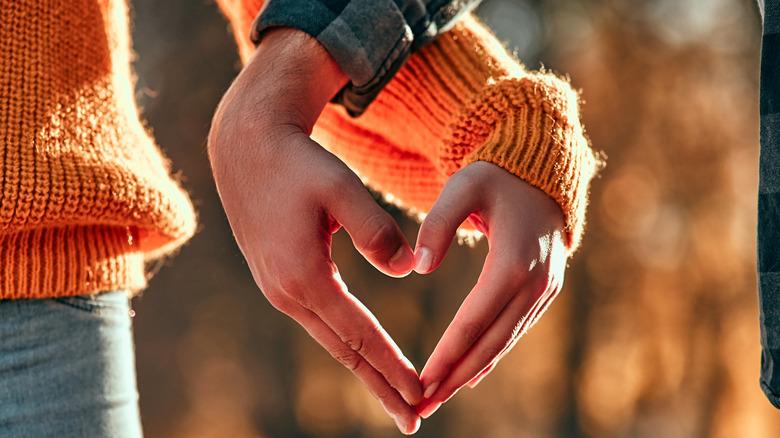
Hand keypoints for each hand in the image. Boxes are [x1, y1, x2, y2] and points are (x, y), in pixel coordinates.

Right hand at [208, 28, 421, 433]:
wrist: (247, 149)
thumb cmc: (298, 164)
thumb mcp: (341, 189)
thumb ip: (377, 230)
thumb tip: (406, 270)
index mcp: (304, 276)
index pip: (359, 334)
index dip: (392, 366)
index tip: (421, 393)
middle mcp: (286, 293)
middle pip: (343, 352)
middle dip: (380, 387)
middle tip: (413, 419)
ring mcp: (279, 290)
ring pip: (331, 341)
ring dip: (365, 370)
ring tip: (395, 396)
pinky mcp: (279, 281)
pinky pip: (321, 323)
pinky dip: (347, 344)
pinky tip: (363, 355)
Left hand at [413, 161, 567, 417]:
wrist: (541, 172)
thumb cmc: (496, 177)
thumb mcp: (463, 186)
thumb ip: (437, 223)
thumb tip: (418, 268)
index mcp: (514, 261)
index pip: (475, 320)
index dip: (448, 354)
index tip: (421, 381)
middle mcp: (535, 283)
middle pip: (490, 342)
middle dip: (455, 377)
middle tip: (421, 406)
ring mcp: (544, 290)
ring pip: (504, 342)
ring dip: (470, 373)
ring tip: (437, 398)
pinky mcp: (544, 292)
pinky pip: (514, 331)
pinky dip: (490, 355)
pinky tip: (469, 376)